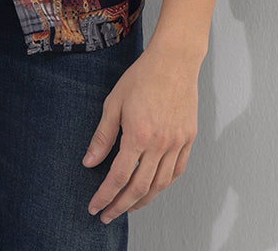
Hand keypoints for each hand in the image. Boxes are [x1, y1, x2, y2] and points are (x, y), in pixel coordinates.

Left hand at [83, 46, 198, 222]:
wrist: (174, 61)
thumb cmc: (142, 77)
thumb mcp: (113, 103)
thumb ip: (102, 136)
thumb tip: (89, 162)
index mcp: (138, 135)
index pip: (118, 177)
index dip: (105, 196)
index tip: (95, 207)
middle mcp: (159, 144)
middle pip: (139, 188)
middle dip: (120, 206)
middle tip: (107, 215)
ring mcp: (176, 143)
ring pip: (160, 185)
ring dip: (143, 201)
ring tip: (128, 206)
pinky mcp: (188, 139)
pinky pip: (177, 172)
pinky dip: (164, 185)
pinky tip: (153, 188)